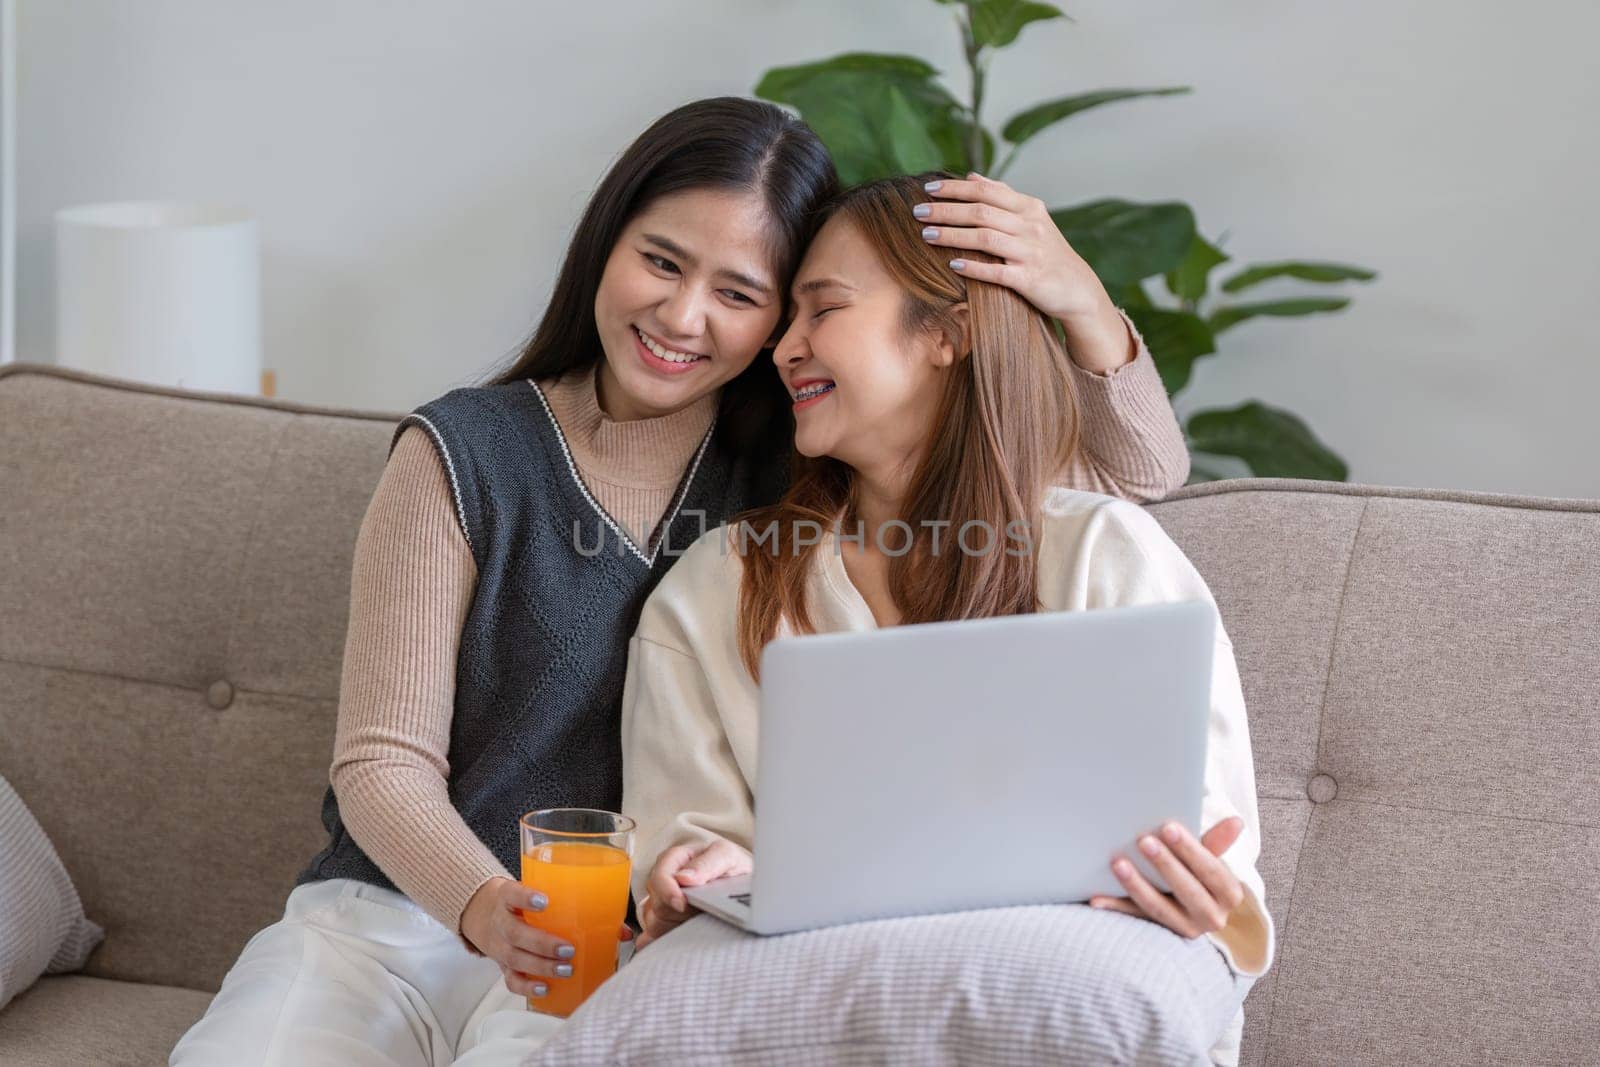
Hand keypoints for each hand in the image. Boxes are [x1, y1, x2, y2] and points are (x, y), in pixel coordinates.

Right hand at [459, 876, 633, 999]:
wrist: (485, 914)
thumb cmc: (523, 903)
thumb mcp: (538, 893)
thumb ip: (574, 906)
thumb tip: (622, 932)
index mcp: (507, 897)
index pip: (512, 894)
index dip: (526, 898)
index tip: (545, 900)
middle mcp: (501, 922)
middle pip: (516, 934)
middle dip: (543, 943)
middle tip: (568, 948)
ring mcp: (500, 946)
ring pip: (515, 959)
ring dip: (541, 966)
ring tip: (566, 969)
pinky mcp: (502, 965)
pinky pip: (510, 980)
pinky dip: (527, 987)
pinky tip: (545, 989)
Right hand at [634, 838, 751, 951]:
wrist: (740, 881)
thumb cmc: (731, 864)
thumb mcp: (727, 855)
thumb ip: (708, 863)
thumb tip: (683, 877)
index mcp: (673, 859)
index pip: (658, 878)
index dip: (667, 892)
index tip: (682, 904)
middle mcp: (664, 881)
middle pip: (656, 904)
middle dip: (679, 912)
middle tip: (704, 909)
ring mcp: (661, 903)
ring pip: (655, 923)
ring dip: (677, 925)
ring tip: (700, 917)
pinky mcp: (664, 923)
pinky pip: (656, 937)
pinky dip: (669, 938)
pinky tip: (687, 933)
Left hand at [915, 173, 1114, 323]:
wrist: (1076, 288)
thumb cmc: (1046, 251)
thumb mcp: (1030, 218)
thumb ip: (1002, 196)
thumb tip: (972, 177)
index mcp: (1028, 207)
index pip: (986, 191)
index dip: (955, 188)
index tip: (927, 188)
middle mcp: (1030, 225)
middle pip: (981, 212)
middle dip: (946, 211)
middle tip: (917, 212)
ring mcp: (1031, 252)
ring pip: (985, 238)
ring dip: (952, 236)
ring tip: (926, 236)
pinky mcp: (1030, 279)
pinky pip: (997, 271)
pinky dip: (975, 267)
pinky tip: (953, 265)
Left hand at [1088, 816, 1246, 938]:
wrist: (1192, 909)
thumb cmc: (1199, 874)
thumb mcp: (1209, 860)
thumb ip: (1216, 842)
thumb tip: (1237, 821)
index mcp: (1229, 894)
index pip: (1212, 870)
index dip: (1191, 850)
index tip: (1168, 827)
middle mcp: (1212, 917)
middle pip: (1188, 891)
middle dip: (1166, 866)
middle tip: (1143, 841)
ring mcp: (1185, 929)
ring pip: (1159, 908)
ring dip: (1137, 886)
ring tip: (1118, 863)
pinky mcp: (1160, 936)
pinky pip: (1135, 920)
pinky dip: (1115, 908)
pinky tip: (1096, 898)